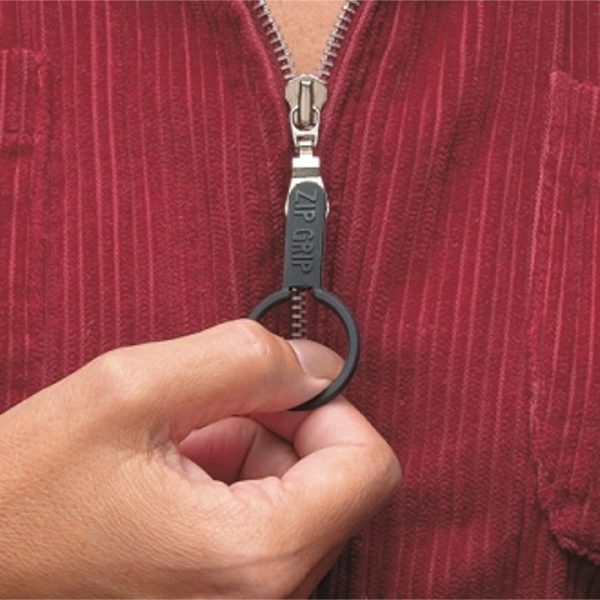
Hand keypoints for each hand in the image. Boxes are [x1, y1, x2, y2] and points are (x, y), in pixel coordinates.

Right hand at [0, 319, 399, 597]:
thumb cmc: (28, 492)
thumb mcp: (133, 389)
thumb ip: (243, 359)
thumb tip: (314, 362)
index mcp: (255, 555)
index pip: (370, 466)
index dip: (331, 407)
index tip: (276, 386)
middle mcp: (265, 597)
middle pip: (336, 477)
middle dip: (279, 425)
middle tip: (206, 412)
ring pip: (301, 492)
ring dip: (250, 450)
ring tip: (176, 448)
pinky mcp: (228, 592)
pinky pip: (269, 516)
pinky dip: (234, 479)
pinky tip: (176, 473)